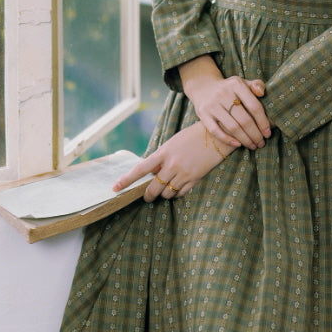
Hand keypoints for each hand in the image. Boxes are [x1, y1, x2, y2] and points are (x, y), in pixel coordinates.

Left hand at [112, 121, 232, 201]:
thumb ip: (161, 157)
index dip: (126, 180)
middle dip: (148, 195)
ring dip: (164, 193)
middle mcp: (171, 164)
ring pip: (166, 193)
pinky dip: (176, 194)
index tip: (115, 188)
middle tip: (147, 196)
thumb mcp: (173, 143)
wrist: (216, 135)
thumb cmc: (192, 136)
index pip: (140, 169)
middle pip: (153, 188)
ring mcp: (183, 173)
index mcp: (163, 152)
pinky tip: (179, 187)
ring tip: (167, 187)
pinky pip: (180, 194)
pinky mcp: (194, 179)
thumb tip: (152, 173)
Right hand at [179, 56, 270, 149]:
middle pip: (244, 119)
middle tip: (261, 143)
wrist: (204, 87)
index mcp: (236, 84)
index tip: (268, 133)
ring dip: (245, 139)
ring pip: (232, 127)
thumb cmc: (230, 89)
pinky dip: (227, 139)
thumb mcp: (243, 83)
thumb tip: (262, 93)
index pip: (254, 106)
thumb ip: (256, 85)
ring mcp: (212, 104)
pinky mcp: (202, 113)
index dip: (263, 122)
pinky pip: (215, 131)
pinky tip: (238, 144)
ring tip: (252, 145)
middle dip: (255, 134)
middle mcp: (223, 93)